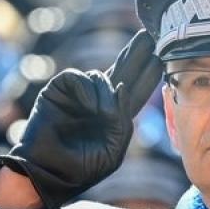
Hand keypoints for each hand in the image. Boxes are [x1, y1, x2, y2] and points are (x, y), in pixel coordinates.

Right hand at [0, 30, 162, 208]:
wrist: (48, 173)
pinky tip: (91, 107)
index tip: (161, 58)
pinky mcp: (59, 90)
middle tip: (149, 35)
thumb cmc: (80, 169)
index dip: (148, 75)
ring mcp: (77, 94)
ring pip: (100, 76)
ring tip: (103, 115)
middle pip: (121, 71)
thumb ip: (123, 122)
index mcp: (112, 117)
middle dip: (135, 54)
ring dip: (106, 94)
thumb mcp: (112, 150)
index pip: (134, 90)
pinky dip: (88, 91)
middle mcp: (97, 101)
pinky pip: (79, 78)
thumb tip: (122, 88)